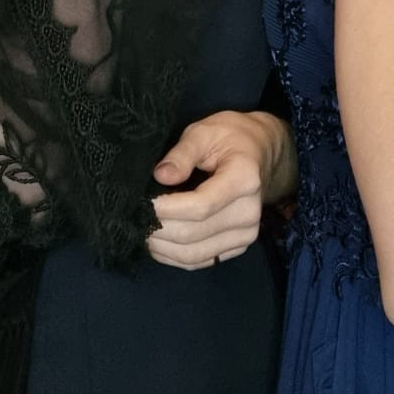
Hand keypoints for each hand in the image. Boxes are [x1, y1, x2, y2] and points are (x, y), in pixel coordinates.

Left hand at [146, 111, 295, 269]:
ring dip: (162, 248)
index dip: (167, 208)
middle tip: (132, 217)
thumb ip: (182, 153)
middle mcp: (249, 212)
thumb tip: (161, 176)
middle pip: (194, 233)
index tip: (142, 202)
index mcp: (244, 179)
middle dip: (158, 228)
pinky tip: (156, 244)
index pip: (200, 205)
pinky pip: (201, 261)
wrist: (261, 153)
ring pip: (194, 254)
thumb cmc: (229, 137)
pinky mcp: (238, 246)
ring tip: (140, 230)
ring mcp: (246, 234)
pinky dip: (174, 257)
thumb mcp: (204, 132)